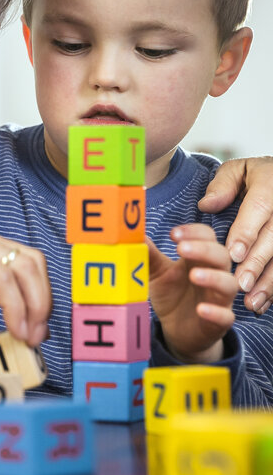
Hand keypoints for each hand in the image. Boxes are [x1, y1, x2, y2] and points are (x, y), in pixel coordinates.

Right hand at [0, 219, 50, 366]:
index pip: (23, 264)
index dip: (36, 296)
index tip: (33, 332)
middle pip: (33, 262)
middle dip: (43, 301)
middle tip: (37, 337)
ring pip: (25, 268)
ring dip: (34, 306)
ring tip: (28, 338)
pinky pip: (1, 279)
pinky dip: (14, 306)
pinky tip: (13, 329)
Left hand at [147, 224, 237, 362]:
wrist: (177, 329)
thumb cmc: (171, 294)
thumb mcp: (157, 273)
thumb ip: (149, 255)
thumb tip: (135, 234)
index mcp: (199, 258)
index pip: (206, 237)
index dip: (193, 233)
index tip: (173, 234)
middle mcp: (215, 274)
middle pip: (221, 256)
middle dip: (203, 250)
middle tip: (181, 248)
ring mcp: (219, 299)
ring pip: (229, 284)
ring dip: (213, 277)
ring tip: (193, 275)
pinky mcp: (219, 322)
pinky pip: (226, 316)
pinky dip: (216, 312)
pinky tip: (200, 309)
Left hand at [198, 157, 272, 312]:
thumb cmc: (252, 177)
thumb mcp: (237, 170)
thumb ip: (222, 185)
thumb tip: (206, 205)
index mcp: (269, 183)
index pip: (260, 208)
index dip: (247, 232)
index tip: (233, 254)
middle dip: (258, 263)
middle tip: (240, 284)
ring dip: (270, 282)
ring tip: (251, 301)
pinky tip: (262, 304)